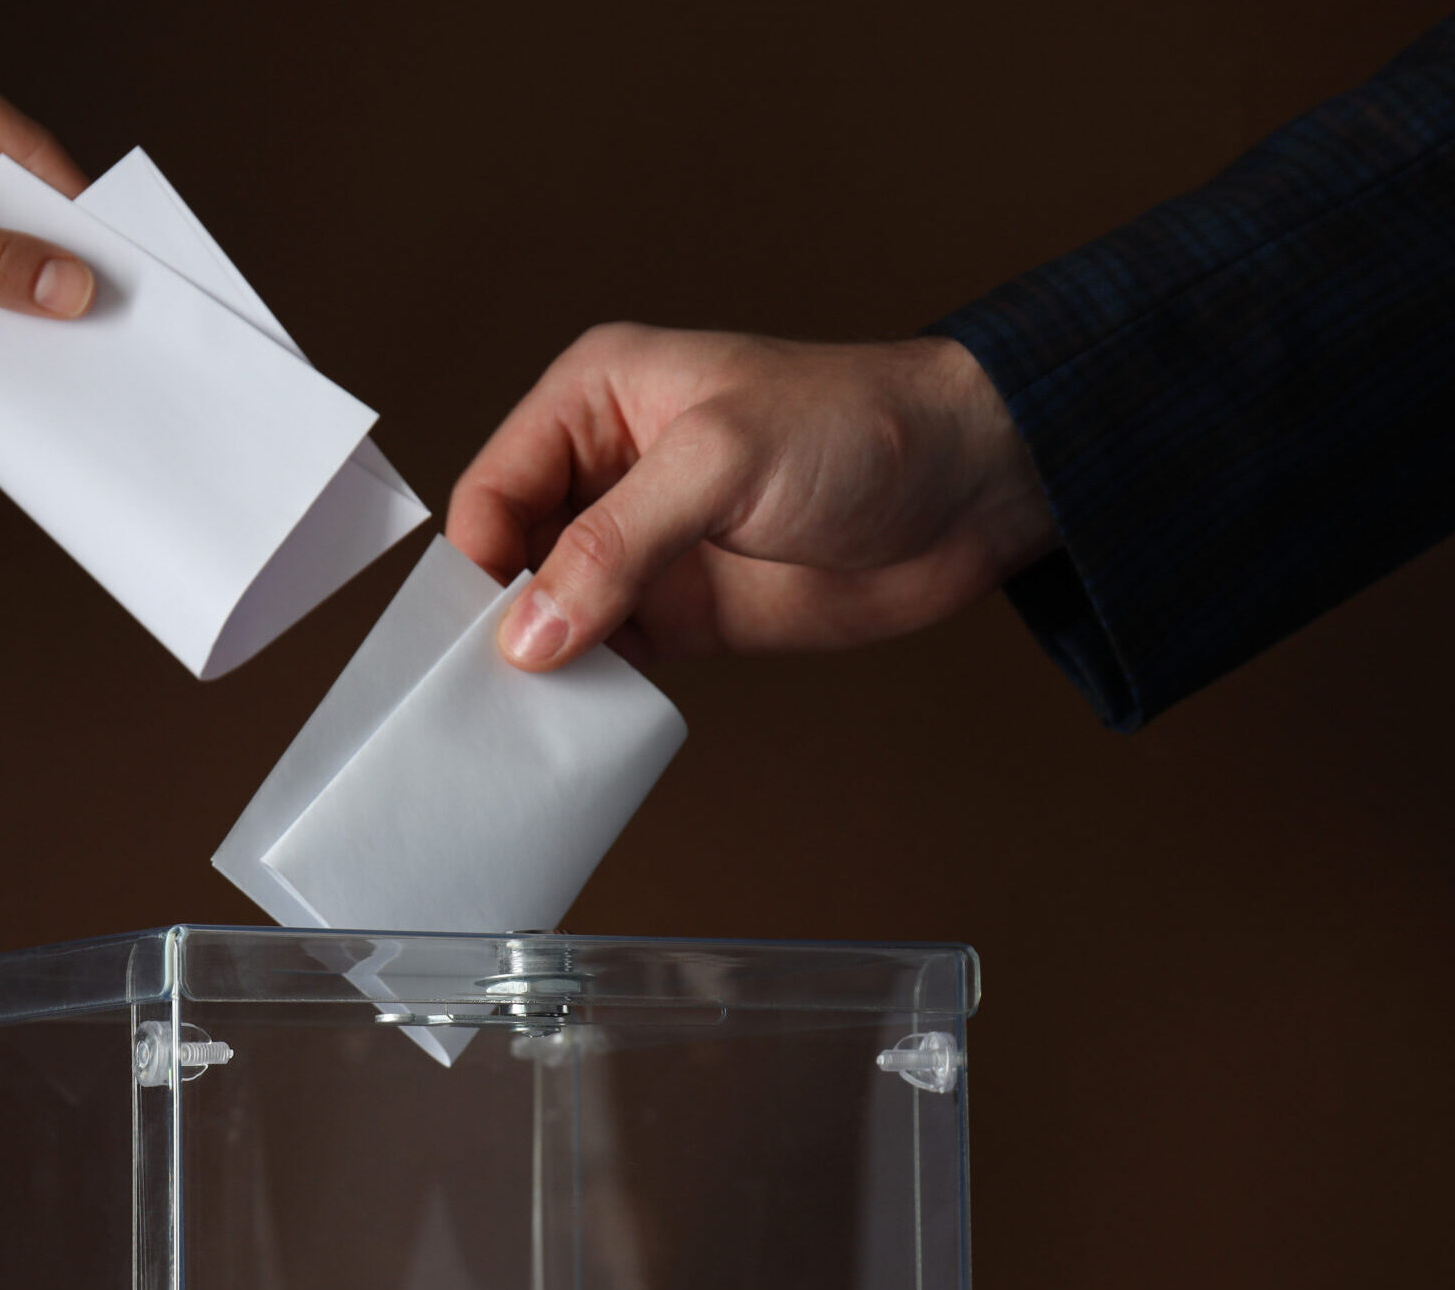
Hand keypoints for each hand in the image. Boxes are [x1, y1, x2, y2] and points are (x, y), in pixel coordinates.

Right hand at [446, 324, 1059, 670]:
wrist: (977, 488)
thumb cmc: (860, 428)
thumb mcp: (722, 461)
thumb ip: (618, 542)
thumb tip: (530, 629)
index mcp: (595, 400)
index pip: (494, 487)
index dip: (476, 562)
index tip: (476, 636)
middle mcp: (608, 471)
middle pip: (510, 557)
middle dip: (494, 622)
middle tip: (484, 693)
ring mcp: (646, 548)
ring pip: (555, 615)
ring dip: (542, 667)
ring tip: (524, 722)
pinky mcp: (688, 613)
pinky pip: (612, 659)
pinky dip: (592, 692)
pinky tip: (583, 724)